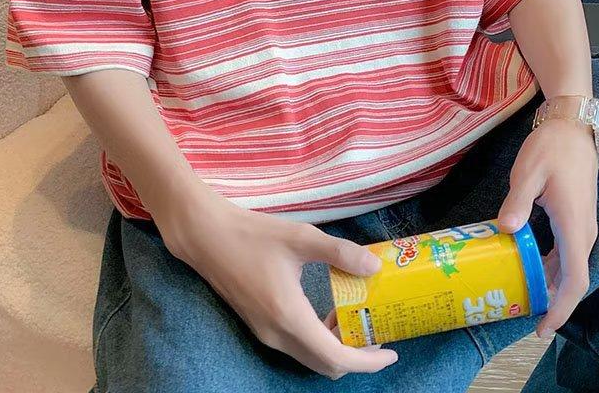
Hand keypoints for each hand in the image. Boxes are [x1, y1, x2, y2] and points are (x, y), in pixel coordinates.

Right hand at [153, 184, 398, 379]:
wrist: (206, 236)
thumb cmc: (253, 234)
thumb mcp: (301, 237)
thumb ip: (340, 253)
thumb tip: (374, 268)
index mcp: (290, 317)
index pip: (337, 358)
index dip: (368, 361)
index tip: (392, 353)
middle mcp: (276, 334)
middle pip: (324, 365)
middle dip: (356, 356)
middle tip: (376, 333)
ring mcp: (264, 333)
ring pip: (309, 357)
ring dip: (335, 346)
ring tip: (353, 316)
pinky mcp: (257, 324)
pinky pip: (295, 345)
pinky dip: (317, 337)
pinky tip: (325, 309)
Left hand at [497, 117, 598, 337]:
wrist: (573, 127)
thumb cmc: (551, 149)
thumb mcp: (528, 173)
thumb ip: (518, 202)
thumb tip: (506, 229)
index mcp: (574, 225)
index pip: (575, 280)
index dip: (561, 308)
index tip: (544, 327)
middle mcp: (584, 232)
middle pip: (573, 279)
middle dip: (552, 302)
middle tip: (523, 316)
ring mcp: (582, 226)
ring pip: (570, 267)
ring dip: (551, 285)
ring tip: (524, 296)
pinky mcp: (576, 219)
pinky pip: (567, 253)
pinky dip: (551, 266)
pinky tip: (531, 267)